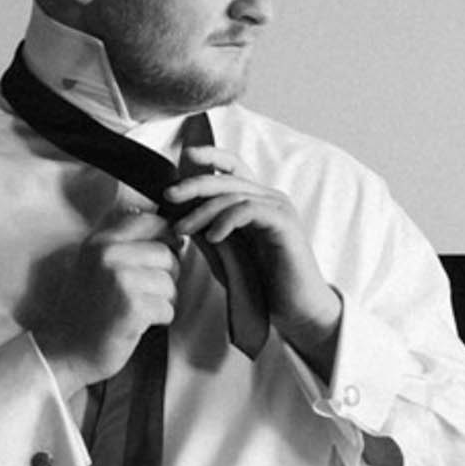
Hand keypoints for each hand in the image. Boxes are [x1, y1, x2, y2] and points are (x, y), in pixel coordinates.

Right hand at [36, 206, 180, 395]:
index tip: (160, 257)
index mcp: (98, 241)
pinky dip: (159, 320)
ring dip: (162, 301)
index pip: (149, 220)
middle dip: (166, 276)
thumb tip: (172, 231)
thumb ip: (122, 242)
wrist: (64, 350)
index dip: (165, 237)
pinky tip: (136, 324)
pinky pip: (168, 308)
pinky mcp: (133, 306)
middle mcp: (107, 254)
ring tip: (137, 310)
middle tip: (145, 293)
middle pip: (166, 254)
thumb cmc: (84, 309)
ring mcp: (120, 279)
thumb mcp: (93, 264)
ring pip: (170, 282)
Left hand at [164, 144, 342, 367]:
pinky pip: (250, 210)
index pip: (233, 167)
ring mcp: (279, 210)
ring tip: (182, 229)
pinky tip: (213, 236)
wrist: (295, 310)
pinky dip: (227, 220)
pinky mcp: (285, 225)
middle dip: (194, 184)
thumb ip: (204, 231)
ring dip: (202, 211)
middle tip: (168, 195)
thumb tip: (176, 213)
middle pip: (227, 178)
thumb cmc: (260, 283)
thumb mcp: (223, 254)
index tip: (184, 155)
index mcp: (255, 201)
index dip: (211, 155)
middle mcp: (268, 200)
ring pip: (234, 194)